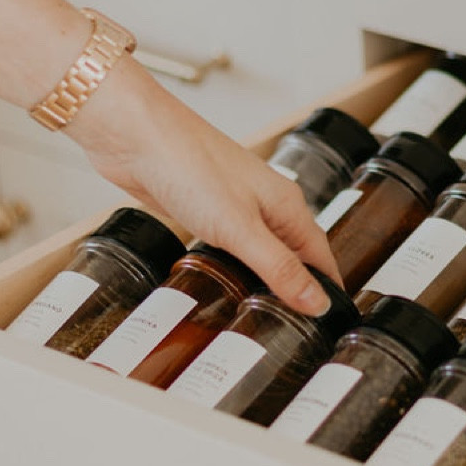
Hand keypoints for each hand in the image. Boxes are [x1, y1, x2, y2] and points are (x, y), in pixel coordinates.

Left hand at [69, 58, 340, 314]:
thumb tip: (317, 303)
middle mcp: (266, 204)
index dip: (328, 290)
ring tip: (265, 318)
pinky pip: (232, 246)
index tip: (331, 322)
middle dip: (299, 289)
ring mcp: (235, 206)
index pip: (321, 256)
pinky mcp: (205, 211)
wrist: (134, 135)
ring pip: (262, 251)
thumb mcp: (240, 228)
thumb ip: (278, 267)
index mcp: (286, 205)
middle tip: (297, 330)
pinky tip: (227, 285)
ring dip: (266, 280)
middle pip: (295, 254)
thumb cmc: (187, 165)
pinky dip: (235, 268)